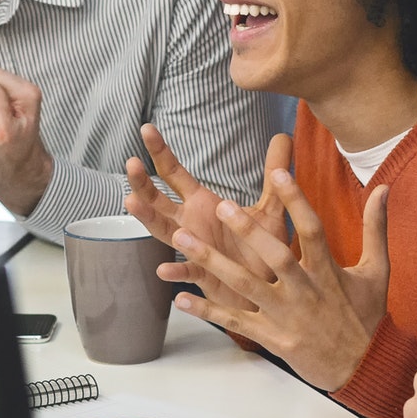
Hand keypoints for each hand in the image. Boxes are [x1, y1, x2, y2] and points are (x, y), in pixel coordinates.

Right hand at [123, 126, 291, 310]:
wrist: (271, 289)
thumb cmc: (264, 248)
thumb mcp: (272, 206)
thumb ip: (275, 173)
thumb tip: (285, 135)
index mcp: (203, 205)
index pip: (175, 173)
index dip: (160, 152)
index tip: (146, 128)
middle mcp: (192, 224)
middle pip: (158, 200)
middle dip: (142, 182)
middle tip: (131, 163)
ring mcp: (194, 249)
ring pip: (163, 232)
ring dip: (147, 218)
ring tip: (131, 202)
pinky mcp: (205, 276)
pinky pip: (188, 272)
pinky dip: (176, 271)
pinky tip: (165, 269)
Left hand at [170, 171, 388, 390]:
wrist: (363, 366)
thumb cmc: (367, 315)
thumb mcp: (377, 270)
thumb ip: (375, 227)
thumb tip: (383, 187)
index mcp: (328, 271)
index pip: (312, 229)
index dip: (297, 202)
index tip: (280, 174)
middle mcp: (304, 291)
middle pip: (274, 257)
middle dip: (247, 232)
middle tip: (220, 206)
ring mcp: (284, 316)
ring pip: (244, 286)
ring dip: (211, 262)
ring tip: (181, 239)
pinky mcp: (270, 337)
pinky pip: (234, 322)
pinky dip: (208, 311)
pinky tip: (181, 298)